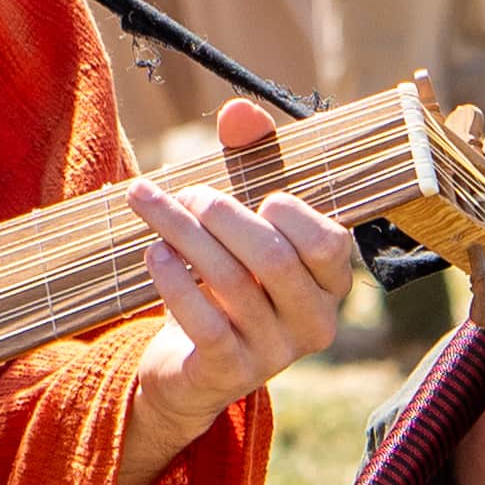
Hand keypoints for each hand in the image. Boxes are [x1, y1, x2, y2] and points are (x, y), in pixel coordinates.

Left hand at [113, 164, 357, 484]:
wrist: (191, 369)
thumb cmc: (229, 280)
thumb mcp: (243, 221)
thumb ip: (250, 159)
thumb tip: (239, 110)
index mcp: (330, 286)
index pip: (329, 244)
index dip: (291, 213)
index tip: (258, 194)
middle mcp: (313, 324)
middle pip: (271, 257)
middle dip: (222, 214)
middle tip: (188, 194)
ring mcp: (273, 354)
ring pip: (229, 281)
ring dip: (184, 235)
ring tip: (153, 208)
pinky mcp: (229, 373)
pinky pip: (204, 322)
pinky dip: (174, 281)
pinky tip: (153, 253)